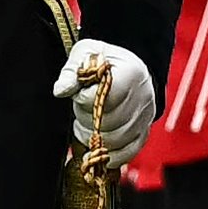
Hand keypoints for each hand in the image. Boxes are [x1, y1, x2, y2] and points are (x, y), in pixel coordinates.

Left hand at [60, 37, 155, 165]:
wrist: (128, 68)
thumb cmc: (104, 60)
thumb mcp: (85, 54)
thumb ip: (72, 72)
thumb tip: (61, 90)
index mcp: (130, 73)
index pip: (102, 98)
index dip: (83, 99)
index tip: (81, 91)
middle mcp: (143, 97)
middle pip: (109, 122)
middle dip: (87, 119)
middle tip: (81, 110)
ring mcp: (146, 117)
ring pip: (115, 140)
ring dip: (94, 137)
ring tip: (87, 124)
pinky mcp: (144, 132)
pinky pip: (128, 152)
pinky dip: (109, 155)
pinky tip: (97, 148)